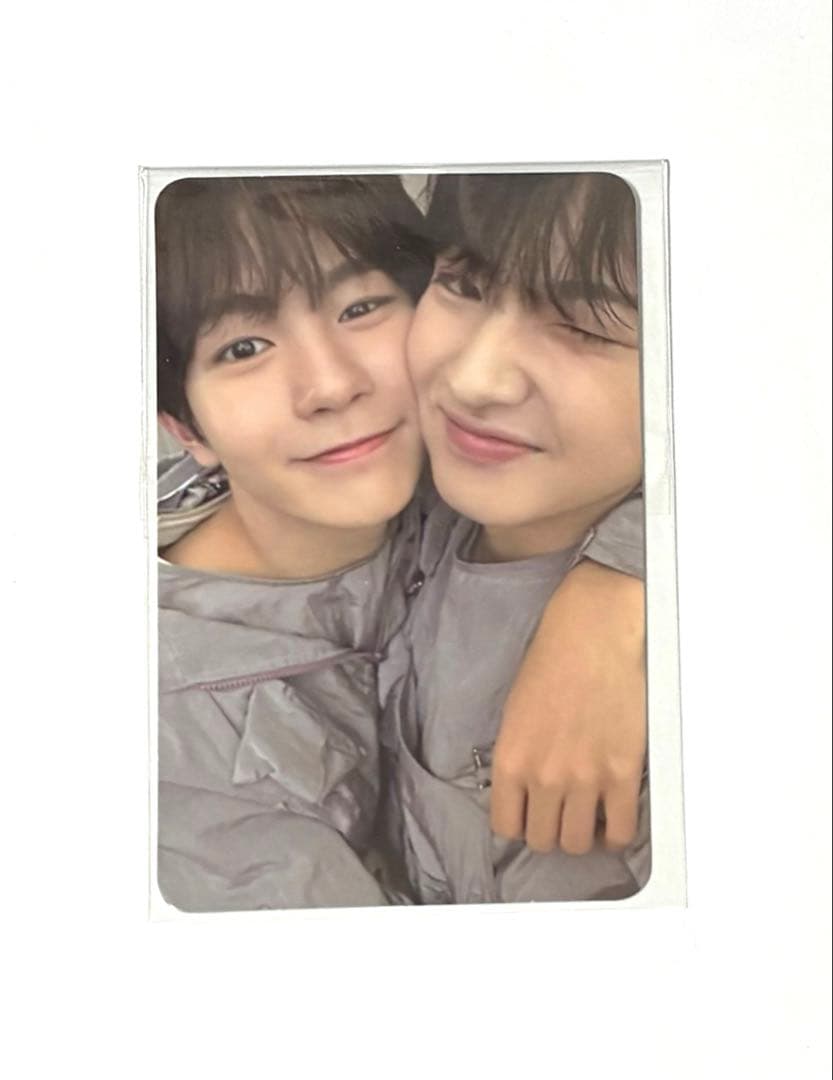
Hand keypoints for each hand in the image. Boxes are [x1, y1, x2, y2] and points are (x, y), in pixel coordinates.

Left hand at [490, 560, 645, 854]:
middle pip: (542, 840)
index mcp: (510, 759)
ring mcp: (585, 779)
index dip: (519, 824)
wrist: (595, 632)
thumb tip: (527, 789)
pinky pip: (619, 831)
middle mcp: (544, 776)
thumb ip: (518, 756)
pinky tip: (612, 818)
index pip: (505, 826)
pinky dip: (615, 834)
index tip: (530, 815)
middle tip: (560, 813)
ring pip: (577, 843)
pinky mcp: (622, 774)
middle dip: (549, 830)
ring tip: (586, 816)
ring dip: (581, 835)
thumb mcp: (515, 712)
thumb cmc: (553, 659)